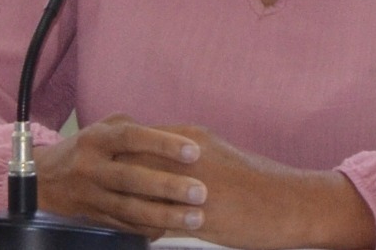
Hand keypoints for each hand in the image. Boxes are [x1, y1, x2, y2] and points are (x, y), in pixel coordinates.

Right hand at [33, 114, 208, 238]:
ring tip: (195, 218)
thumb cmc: (89, 146)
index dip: (163, 144)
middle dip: (168, 186)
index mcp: (97, 139)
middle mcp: (91, 167)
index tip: (194, 151)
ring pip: (129, 209)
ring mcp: (90, 196)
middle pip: (131, 178)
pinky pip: (124, 226)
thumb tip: (177, 137)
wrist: (45, 179)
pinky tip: (173, 230)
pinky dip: (149, 229)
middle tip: (201, 192)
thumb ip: (137, 131)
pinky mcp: (93, 218)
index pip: (132, 138)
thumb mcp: (106, 128)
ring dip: (164, 215)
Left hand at [120, 124, 375, 249]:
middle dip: (109, 174)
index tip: (98, 156)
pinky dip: (143, 230)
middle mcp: (188, 159)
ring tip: (99, 213)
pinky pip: (160, 224)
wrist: (289, 203)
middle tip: (86, 185)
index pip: (140, 138)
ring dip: (119, 205)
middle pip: (133, 162)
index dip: (117, 149)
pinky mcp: (200, 217)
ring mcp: (193, 187)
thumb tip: (160, 156)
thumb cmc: (257, 183)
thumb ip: (187, 153)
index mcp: (192, 140)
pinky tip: (131, 237)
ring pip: (141, 194)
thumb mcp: (219, 156)